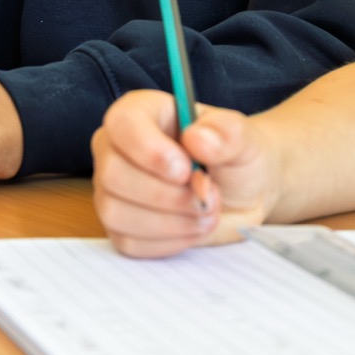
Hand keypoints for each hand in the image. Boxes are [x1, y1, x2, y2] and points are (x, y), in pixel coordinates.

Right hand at [91, 89, 277, 257]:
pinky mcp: (119, 226)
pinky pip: (129, 241)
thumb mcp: (242, 138)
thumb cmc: (233, 157)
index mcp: (141, 113)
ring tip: (205, 212)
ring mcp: (112, 189)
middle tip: (208, 196)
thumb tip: (198, 139)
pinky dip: (168, 241)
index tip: (185, 170)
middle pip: (113, 174)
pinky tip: (192, 227)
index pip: (123, 124)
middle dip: (168, 195)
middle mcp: (117, 148)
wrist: (241, 194)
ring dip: (170, 221)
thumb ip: (226, 133)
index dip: (150, 150)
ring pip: (116, 212)